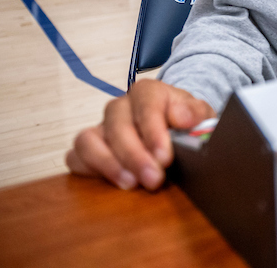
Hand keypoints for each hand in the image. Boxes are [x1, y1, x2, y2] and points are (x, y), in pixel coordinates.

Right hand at [66, 79, 213, 190]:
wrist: (175, 128)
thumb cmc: (186, 122)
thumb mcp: (200, 115)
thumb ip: (195, 112)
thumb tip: (182, 117)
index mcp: (148, 92)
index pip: (146, 105)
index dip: (153, 132)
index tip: (165, 157)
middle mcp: (120, 107)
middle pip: (117, 126)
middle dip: (135, 156)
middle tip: (153, 179)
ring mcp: (101, 127)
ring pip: (88, 140)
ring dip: (108, 164)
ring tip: (130, 184)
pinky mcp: (88, 148)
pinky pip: (75, 157)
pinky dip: (89, 170)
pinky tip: (112, 182)